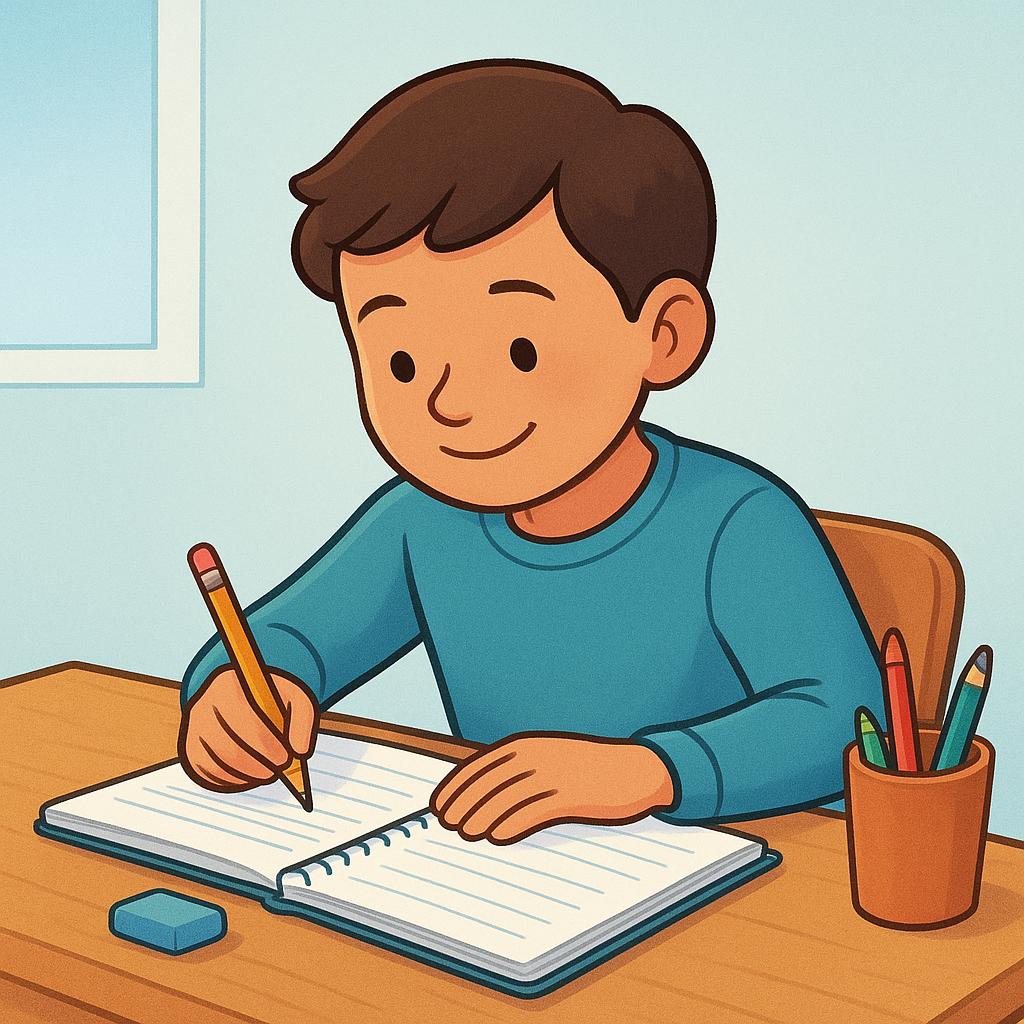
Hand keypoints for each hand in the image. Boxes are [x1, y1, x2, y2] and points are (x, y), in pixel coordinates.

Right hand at [179, 667, 317, 791]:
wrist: (242, 687)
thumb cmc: (272, 694)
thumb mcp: (294, 696)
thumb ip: (302, 720)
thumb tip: (300, 752)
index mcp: (230, 685)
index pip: (246, 720)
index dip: (267, 745)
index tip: (286, 758)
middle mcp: (205, 705)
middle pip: (231, 745)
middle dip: (259, 764)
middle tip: (278, 770)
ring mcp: (194, 727)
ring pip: (219, 763)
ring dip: (247, 775)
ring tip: (267, 773)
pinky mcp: (190, 746)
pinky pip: (206, 772)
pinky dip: (230, 781)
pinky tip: (249, 777)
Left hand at [430, 733, 675, 843]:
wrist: (635, 769)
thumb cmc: (588, 768)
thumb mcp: (550, 759)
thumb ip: (518, 772)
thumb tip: (480, 797)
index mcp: (526, 744)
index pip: (478, 766)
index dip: (454, 787)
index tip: (439, 805)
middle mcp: (535, 756)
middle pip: (486, 784)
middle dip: (462, 805)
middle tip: (448, 825)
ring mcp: (553, 775)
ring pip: (504, 800)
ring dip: (481, 819)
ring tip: (468, 835)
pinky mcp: (571, 795)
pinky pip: (532, 812)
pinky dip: (510, 825)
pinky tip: (498, 836)